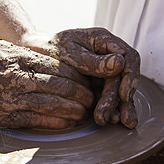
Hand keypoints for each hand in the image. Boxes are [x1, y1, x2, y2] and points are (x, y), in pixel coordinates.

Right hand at [0, 41, 93, 128]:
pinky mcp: (5, 117)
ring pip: (52, 104)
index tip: (87, 81)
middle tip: (92, 99)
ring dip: (73, 110)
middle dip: (81, 94)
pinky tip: (67, 123)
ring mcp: (12, 98)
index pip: (59, 67)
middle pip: (60, 86)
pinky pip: (36, 121)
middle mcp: (18, 77)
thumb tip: (49, 60)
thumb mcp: (2, 48)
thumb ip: (26, 55)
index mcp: (20, 57)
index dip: (77, 76)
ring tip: (85, 112)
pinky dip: (56, 122)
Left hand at [22, 28, 139, 128]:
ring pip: (118, 91)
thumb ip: (93, 61)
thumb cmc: (50, 48)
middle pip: (122, 78)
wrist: (33, 55)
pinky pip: (106, 98)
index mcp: (104, 42)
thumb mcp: (69, 51)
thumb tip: (120, 63)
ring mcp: (102, 72)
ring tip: (115, 122)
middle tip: (112, 117)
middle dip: (118, 99)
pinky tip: (110, 120)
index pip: (128, 57)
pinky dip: (109, 109)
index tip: (123, 94)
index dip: (130, 77)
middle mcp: (108, 57)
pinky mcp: (95, 86)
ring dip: (118, 108)